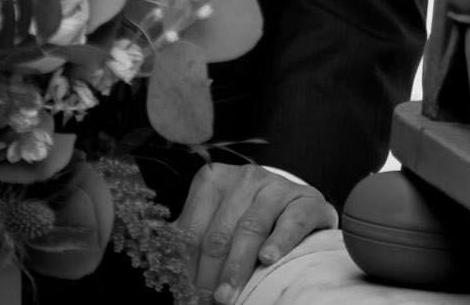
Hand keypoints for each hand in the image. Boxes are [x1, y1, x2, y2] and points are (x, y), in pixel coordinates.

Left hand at [176, 161, 335, 302]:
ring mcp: (276, 185)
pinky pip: (291, 220)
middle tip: (211, 300)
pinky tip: (269, 259)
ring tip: (229, 293)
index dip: (187, 266)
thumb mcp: (216, 222)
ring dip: (238, 265)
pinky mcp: (306, 199)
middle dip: (212, 272)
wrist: (296, 207)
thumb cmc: (248, 218)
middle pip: (220, 232)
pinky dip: (279, 241)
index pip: (193, 230)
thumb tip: (162, 263)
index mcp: (212, 180)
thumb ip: (191, 239)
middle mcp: (244, 178)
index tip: (187, 292)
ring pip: (251, 227)